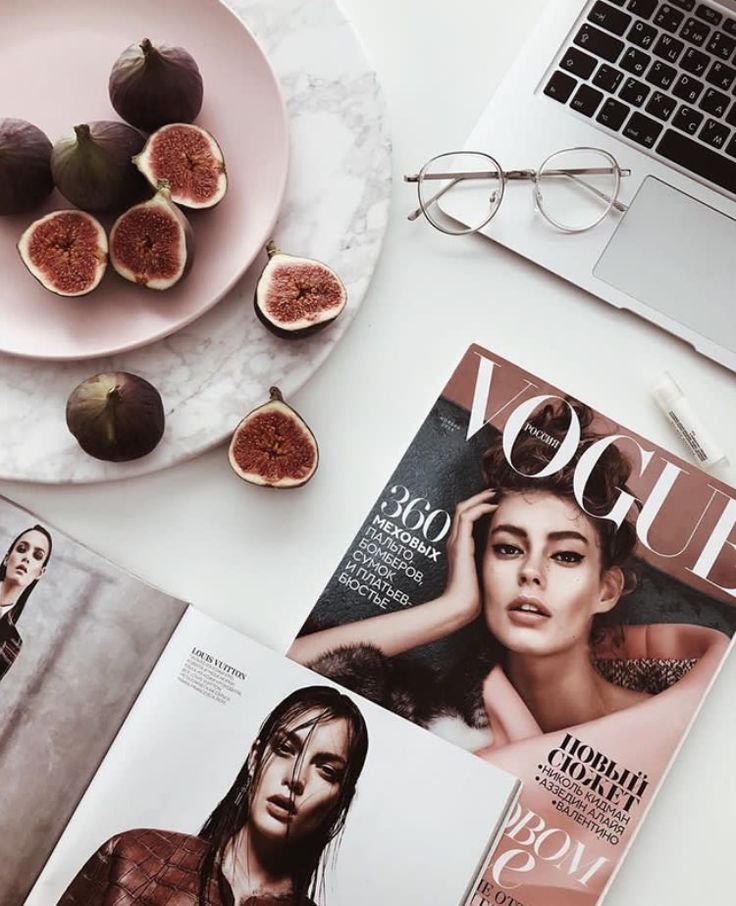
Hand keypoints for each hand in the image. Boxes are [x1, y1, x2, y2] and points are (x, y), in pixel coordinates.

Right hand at [443, 489, 498, 625]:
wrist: (460, 606)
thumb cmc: (474, 596)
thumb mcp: (484, 574)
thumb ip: (491, 563)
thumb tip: (510, 560)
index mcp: (460, 547)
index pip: (466, 518)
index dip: (479, 507)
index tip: (497, 502)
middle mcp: (455, 541)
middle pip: (462, 509)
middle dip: (479, 498)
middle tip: (496, 492)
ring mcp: (455, 542)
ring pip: (462, 509)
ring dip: (479, 499)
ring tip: (495, 494)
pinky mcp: (459, 544)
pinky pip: (466, 517)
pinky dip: (480, 508)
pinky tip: (494, 507)